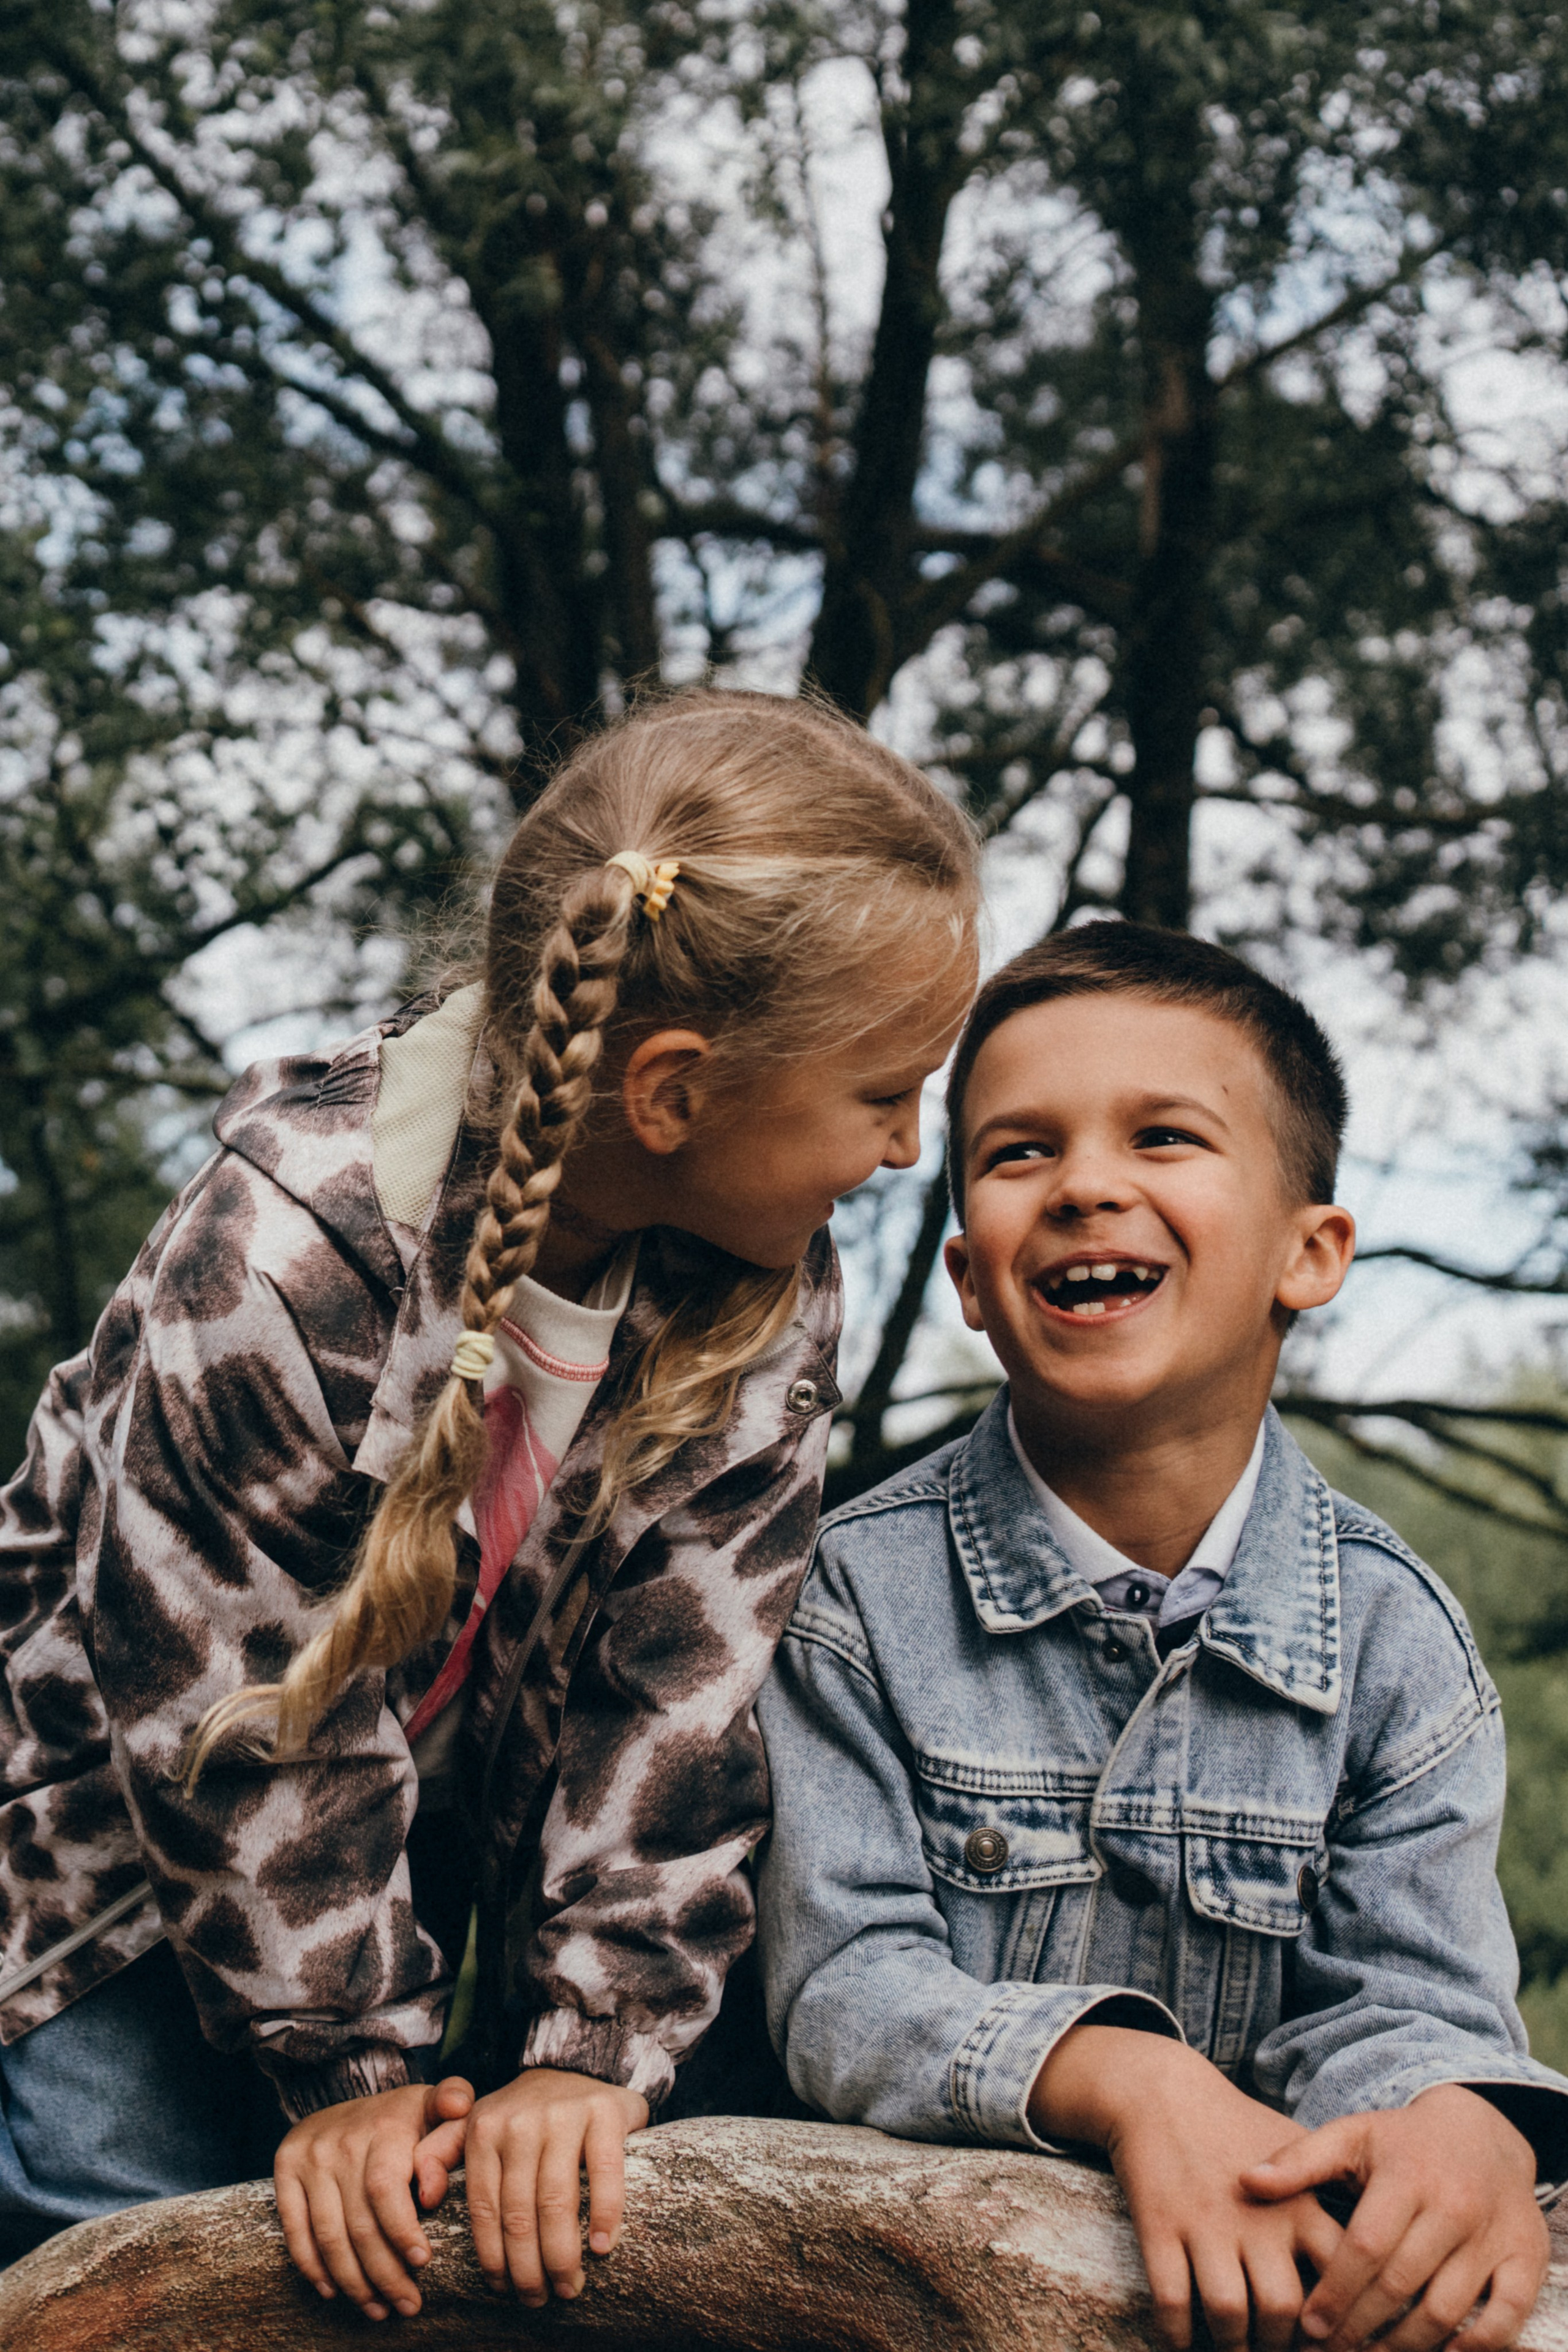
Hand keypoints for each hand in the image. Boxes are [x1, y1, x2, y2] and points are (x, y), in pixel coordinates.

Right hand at [274, 2075, 475, 2321]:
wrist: (346, 2096)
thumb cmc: (402, 2114)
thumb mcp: (432, 2101)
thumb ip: (454, 2101)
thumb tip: (461, 2110)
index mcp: (383, 2127)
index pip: (386, 2190)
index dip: (402, 2232)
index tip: (422, 2262)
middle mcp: (341, 2141)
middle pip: (359, 2224)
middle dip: (385, 2274)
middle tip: (408, 2304)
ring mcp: (309, 2156)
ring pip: (329, 2236)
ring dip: (353, 2282)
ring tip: (377, 2308)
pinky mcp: (285, 2168)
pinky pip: (295, 2230)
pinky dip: (312, 2267)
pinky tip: (333, 2290)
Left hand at [461, 2066, 648, 2305]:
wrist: (574, 2064)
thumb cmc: (520, 2114)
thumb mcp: (472, 2125)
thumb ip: (437, 2155)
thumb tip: (424, 2200)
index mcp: (484, 2129)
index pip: (485, 2209)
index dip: (494, 2258)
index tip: (505, 2290)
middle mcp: (520, 2121)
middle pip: (520, 2213)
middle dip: (528, 2268)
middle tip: (539, 2298)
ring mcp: (564, 2115)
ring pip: (558, 2201)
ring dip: (563, 2254)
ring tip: (568, 2286)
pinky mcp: (603, 2114)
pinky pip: (604, 2173)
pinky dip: (604, 2214)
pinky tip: (602, 2246)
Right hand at [1028, 2024, 1342, 2350]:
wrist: (1162, 2092)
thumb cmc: (1236, 2129)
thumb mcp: (1295, 2153)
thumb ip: (1331, 2199)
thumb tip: (1378, 2251)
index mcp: (1298, 2202)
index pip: (1338, 2275)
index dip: (1340, 2321)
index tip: (1333, 2338)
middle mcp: (1256, 2216)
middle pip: (1282, 2308)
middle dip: (1280, 2346)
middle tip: (1277, 2350)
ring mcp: (1205, 2222)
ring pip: (1228, 2312)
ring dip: (1233, 2345)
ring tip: (1236, 2348)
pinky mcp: (1159, 2224)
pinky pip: (1171, 2299)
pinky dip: (1175, 2334)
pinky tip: (1180, 2342)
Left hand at [1241, 2084, 1549, 2351]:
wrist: (1483, 2131)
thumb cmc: (1403, 2143)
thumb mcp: (1351, 2137)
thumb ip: (1299, 2160)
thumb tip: (1245, 2182)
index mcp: (1406, 2175)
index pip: (1365, 2246)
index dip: (1334, 2292)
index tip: (1306, 2325)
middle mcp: (1454, 2205)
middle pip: (1401, 2285)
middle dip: (1360, 2327)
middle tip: (1329, 2351)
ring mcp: (1493, 2235)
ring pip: (1446, 2310)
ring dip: (1403, 2345)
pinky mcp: (1526, 2257)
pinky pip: (1504, 2317)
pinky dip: (1473, 2347)